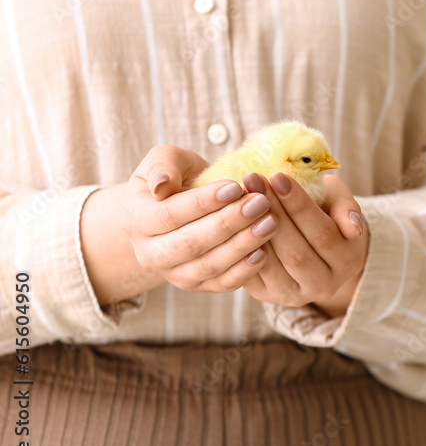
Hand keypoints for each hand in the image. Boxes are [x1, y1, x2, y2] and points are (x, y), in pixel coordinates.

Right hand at [119, 144, 279, 293]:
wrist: (183, 208)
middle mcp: (149, 254)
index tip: (236, 186)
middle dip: (228, 223)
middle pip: (190, 244)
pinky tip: (265, 251)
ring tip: (270, 222)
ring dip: (242, 245)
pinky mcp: (199, 285)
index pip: (169, 214)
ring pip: (208, 266)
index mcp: (135, 220)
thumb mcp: (166, 160)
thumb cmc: (178, 178)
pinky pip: (221, 284)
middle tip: (261, 203)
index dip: (203, 202)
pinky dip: (244, 271)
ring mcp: (174, 274)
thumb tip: (161, 186)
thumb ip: (162, 166)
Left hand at [240, 172, 368, 316]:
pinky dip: (243, 247)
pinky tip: (235, 219)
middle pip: (297, 252)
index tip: (278, 177)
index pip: (322, 233)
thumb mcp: (340, 203)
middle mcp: (325, 285)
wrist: (312, 246)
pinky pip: (253, 273)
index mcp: (349, 261)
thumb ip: (347, 208)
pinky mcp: (269, 296)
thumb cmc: (326, 214)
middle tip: (252, 180)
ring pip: (273, 265)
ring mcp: (296, 295)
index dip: (299, 205)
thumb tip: (353, 228)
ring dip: (253, 229)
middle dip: (273, 213)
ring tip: (240, 196)